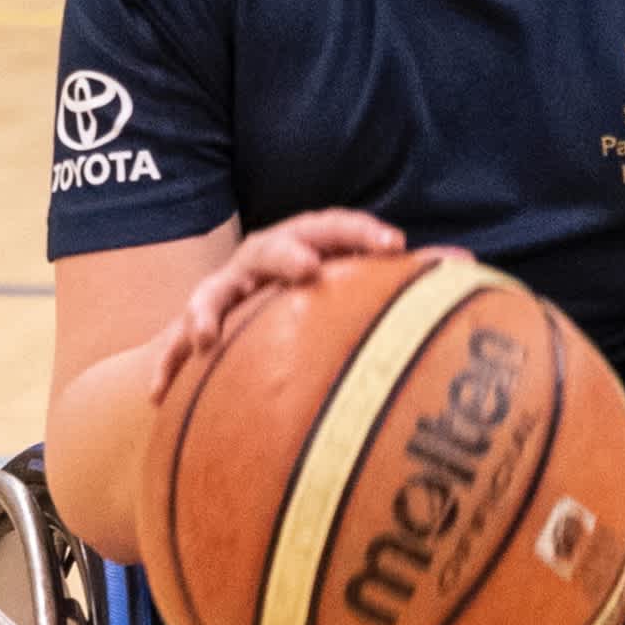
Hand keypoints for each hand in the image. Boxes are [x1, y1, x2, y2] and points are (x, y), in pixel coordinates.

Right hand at [145, 209, 407, 404]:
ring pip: (212, 294)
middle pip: (271, 248)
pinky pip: (174, 347)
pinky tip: (158, 396)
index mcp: (303, 245)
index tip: (393, 246)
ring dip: (209, 311)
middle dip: (288, 255)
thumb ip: (401, 276)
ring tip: (209, 335)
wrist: (240, 313)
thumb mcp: (351, 281)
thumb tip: (466, 265)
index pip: (332, 227)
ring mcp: (223, 292)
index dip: (360, 232)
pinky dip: (167, 367)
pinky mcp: (193, 328)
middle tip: (309, 269)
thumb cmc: (314, 295)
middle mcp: (259, 261)